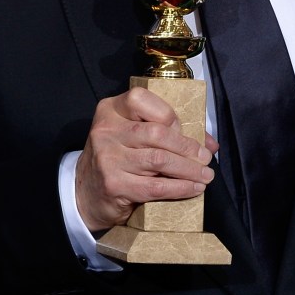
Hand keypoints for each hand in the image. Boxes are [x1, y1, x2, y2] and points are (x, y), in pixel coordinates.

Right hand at [74, 86, 216, 233]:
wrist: (85, 194)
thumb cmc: (115, 161)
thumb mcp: (130, 137)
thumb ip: (165, 132)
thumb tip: (209, 143)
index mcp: (110, 110)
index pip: (142, 100)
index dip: (170, 116)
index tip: (185, 132)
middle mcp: (105, 131)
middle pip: (156, 133)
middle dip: (187, 147)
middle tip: (204, 158)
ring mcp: (107, 158)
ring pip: (159, 160)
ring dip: (189, 169)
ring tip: (204, 175)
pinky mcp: (114, 184)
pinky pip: (156, 186)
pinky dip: (181, 188)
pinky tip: (193, 188)